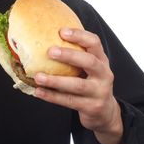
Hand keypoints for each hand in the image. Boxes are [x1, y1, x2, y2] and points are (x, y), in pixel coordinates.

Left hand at [33, 28, 123, 143]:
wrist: (105, 111)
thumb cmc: (90, 82)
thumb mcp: (89, 67)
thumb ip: (75, 55)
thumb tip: (43, 39)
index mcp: (101, 60)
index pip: (94, 42)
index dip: (79, 35)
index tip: (62, 31)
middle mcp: (104, 74)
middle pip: (89, 62)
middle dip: (69, 55)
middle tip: (50, 51)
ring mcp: (99, 92)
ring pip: (77, 85)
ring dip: (56, 81)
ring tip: (38, 77)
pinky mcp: (91, 107)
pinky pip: (69, 101)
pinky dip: (52, 96)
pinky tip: (39, 91)